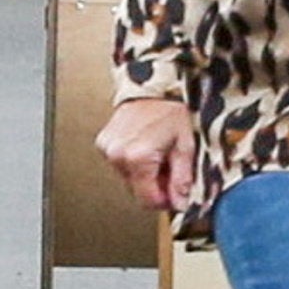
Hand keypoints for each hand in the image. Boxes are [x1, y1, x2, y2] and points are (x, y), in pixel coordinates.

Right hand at [97, 97, 196, 211]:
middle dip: (156, 185)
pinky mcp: (104, 143)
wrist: (154, 86)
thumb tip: (180, 202)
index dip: (164, 202)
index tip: (175, 196)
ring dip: (144, 174)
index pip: (147, 199)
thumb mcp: (185, 146)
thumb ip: (182, 179)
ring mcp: (108, 149)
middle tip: (170, 167)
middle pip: (136, 190)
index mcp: (138, 157)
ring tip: (158, 153)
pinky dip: (133, 162)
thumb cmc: (171, 111)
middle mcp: (118, 154)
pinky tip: (145, 147)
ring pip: (128, 178)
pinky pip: (120, 164)